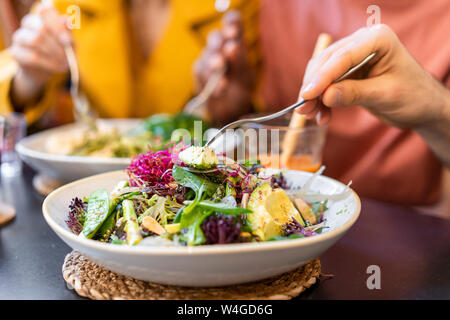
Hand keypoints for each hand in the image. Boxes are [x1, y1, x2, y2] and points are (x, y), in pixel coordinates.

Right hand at [10, 4, 71, 107]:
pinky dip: (46, 63)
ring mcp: (20, 37)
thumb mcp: (69, 45)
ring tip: (64, 64)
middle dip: (58, 44)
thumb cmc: (60, 54)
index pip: (46, 12)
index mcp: (42, 17)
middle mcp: (28, 24)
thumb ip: (67, 33)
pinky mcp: (16, 53)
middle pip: (40, 27)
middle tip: (69, 58)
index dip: (58, 26)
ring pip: (33, 40)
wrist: (45, 72)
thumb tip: (67, 19)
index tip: (69, 41)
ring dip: (52, 54)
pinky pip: (30, 56)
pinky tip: (57, 69)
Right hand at [194, 10, 254, 125]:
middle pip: (215, 37)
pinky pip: (200, 71)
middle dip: (220, 42)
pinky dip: (211, 81)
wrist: (231, 111)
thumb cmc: (240, 88)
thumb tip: (232, 45)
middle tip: (227, 49)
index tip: (233, 31)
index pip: (232, 23)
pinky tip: (221, 89)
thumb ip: (239, 60)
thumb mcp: (245, 75)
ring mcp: (207, 60)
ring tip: (223, 75)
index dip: (231, 22)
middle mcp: (220, 48)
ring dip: (215, 63)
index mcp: (235, 42)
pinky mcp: (199, 73)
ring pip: (207, 54)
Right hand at [297, 24, 446, 128]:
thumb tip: (325, 96)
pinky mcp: (348, 73)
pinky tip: (322, 117)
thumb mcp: (385, 95)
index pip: (342, 57)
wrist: (422, 106)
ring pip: (322, 73)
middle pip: (326, 62)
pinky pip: (327, 85)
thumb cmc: (413, 96)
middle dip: (313, 87)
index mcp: (377, 39)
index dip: (322, 77)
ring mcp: (353, 57)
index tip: (307, 95)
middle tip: (303, 109)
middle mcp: (362, 42)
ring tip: (310, 116)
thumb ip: (355, 94)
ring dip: (314, 96)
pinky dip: (321, 101)